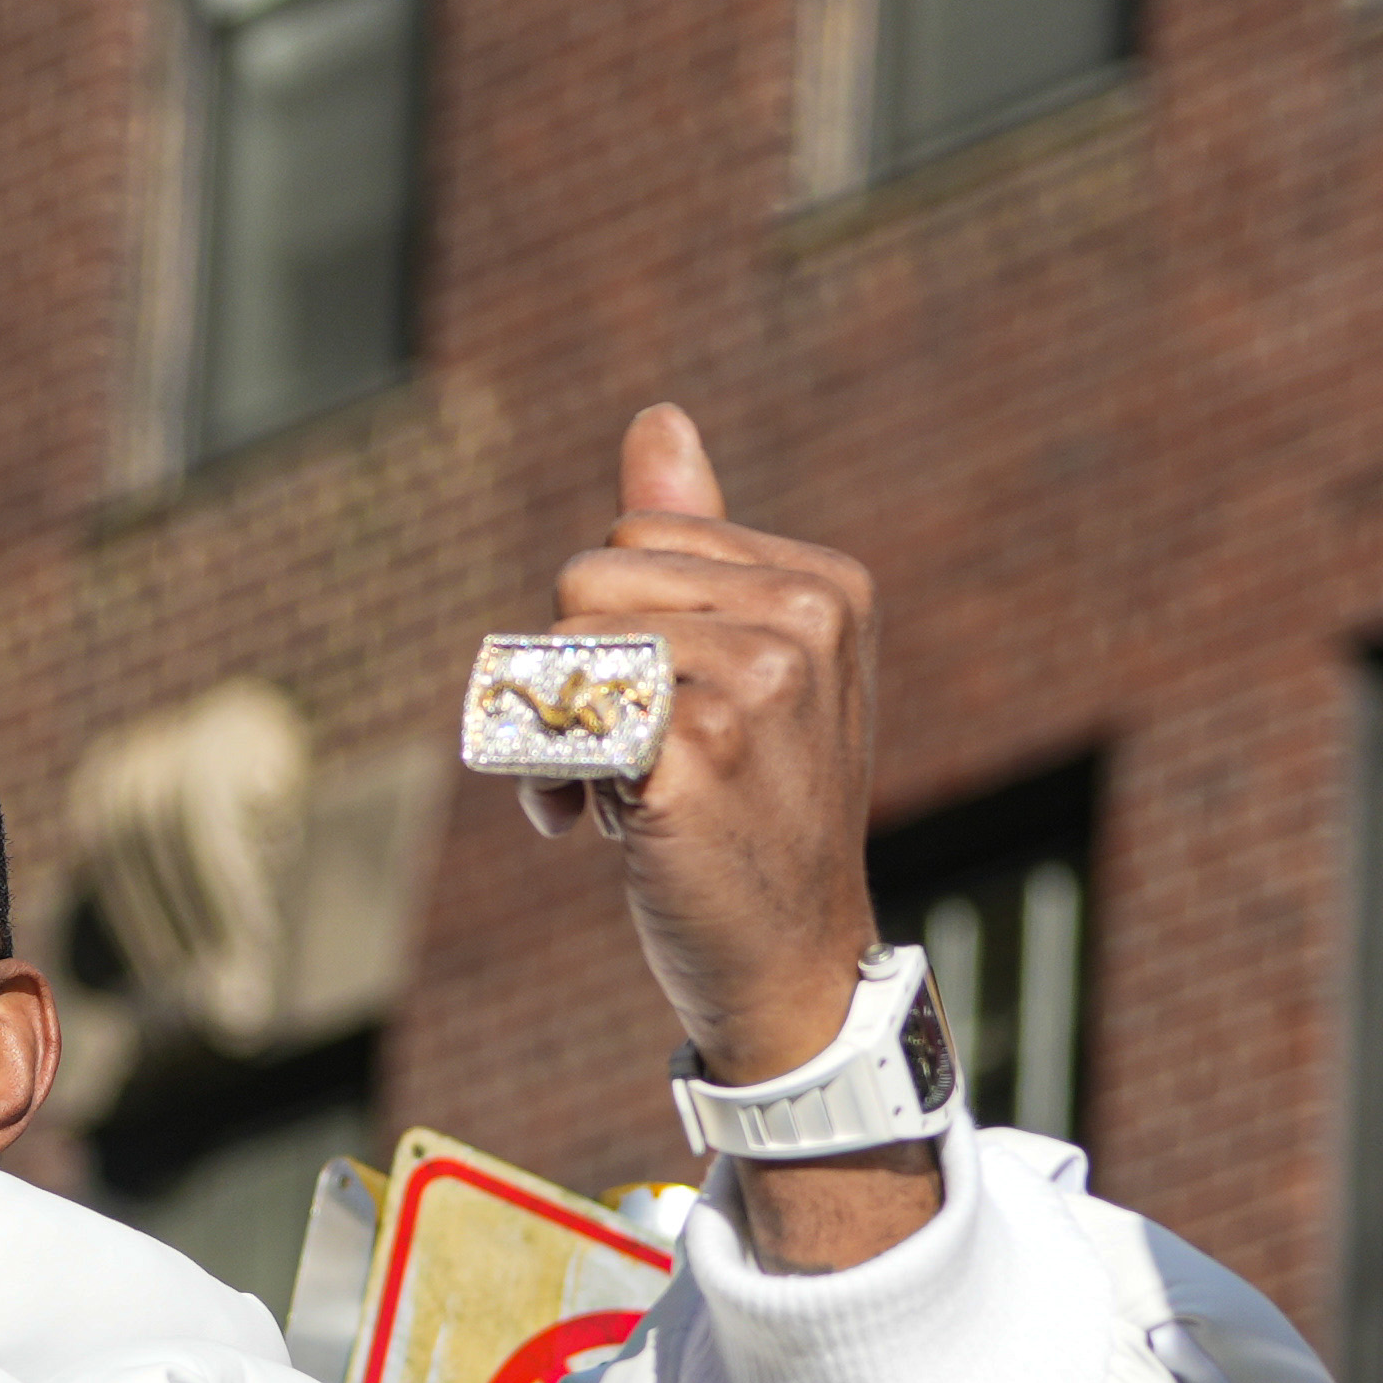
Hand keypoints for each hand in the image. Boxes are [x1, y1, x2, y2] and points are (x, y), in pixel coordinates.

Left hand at [524, 404, 926, 1266]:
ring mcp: (762, 683)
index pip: (638, 530)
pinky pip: (565, 720)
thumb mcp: (740, 666)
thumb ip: (699, 543)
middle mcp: (806, 620)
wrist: (786, 964)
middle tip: (627, 765)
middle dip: (576, 672)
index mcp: (824, 585)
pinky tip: (607, 832)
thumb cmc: (752, 816)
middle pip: (589, 576)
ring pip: (566, 645)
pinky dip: (559, 781)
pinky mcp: (702, 751)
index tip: (653, 708)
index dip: (612, 623)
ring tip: (622, 800)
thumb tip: (658, 419)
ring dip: (560, 734)